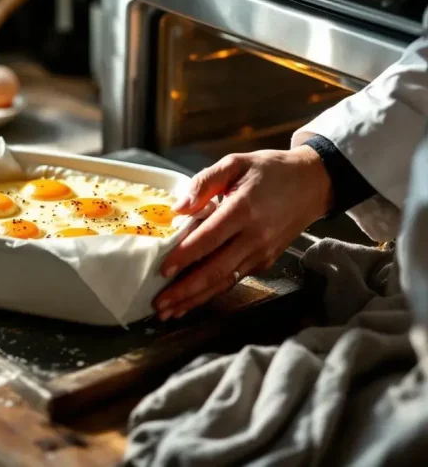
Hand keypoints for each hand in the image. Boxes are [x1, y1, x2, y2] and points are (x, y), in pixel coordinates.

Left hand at [154, 146, 332, 320]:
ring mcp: (262, 252)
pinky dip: (212, 293)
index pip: (209, 238)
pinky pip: (235, 279)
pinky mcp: (266, 261)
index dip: (185, 256)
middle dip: (185, 290)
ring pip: (224, 281)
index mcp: (244, 209)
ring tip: (169, 312)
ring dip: (195, 299)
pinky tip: (192, 301)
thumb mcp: (236, 162)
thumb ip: (205, 182)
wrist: (314, 183)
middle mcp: (255, 236)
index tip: (163, 270)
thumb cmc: (271, 170)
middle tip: (159, 305)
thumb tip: (178, 207)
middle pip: (215, 269)